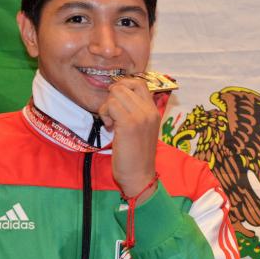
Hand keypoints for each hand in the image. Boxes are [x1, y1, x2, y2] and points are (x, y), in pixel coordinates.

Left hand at [98, 76, 159, 200]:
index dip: (123, 86)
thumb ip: (135, 112)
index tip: (116, 102)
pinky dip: (105, 114)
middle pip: (125, 86)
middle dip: (112, 98)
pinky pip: (111, 105)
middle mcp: (150, 110)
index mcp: (154, 111)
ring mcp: (140, 116)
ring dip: (107, 107)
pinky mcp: (129, 123)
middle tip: (112, 115)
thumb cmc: (136, 156)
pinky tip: (109, 127)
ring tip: (111, 123)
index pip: (139, 83)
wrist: (139, 176)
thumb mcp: (141, 129)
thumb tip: (117, 95)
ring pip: (116, 94)